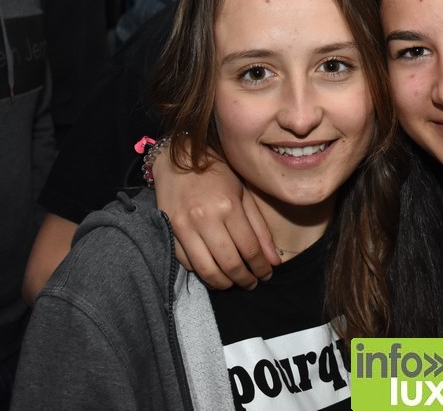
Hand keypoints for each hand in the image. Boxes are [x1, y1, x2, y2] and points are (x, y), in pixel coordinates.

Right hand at [152, 140, 279, 288]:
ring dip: (224, 283)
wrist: (178, 158)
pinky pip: (187, 263)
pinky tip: (213, 271)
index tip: (267, 274)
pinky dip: (202, 273)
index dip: (261, 267)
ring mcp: (183, 227)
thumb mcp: (245, 194)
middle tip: (252, 283)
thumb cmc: (217, 173)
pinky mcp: (169, 231)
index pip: (250, 249)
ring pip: (207, 270)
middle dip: (245, 279)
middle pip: (229, 264)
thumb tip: (274, 260)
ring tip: (234, 282)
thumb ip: (260, 229)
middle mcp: (205, 219)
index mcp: (228, 207)